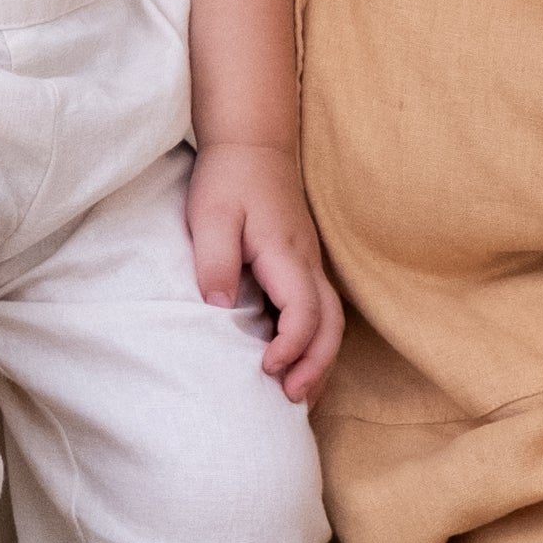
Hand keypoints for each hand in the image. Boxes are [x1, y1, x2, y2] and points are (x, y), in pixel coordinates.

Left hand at [186, 141, 344, 402]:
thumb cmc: (229, 179)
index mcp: (286, 254)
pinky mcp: (302, 265)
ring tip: (299, 394)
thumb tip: (218, 306)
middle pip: (331, 324)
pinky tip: (294, 362)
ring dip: (320, 359)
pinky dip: (314, 342)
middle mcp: (307, 263)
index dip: (291, 345)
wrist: (252, 144)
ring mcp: (309, 263)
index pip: (304, 310)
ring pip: (331, 320)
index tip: (266, 366)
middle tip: (292, 398)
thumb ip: (215, 260)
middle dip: (317, 365)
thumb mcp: (210, 215)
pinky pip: (319, 311)